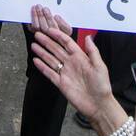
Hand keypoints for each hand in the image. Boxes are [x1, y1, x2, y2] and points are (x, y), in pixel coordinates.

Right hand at [29, 6, 124, 127]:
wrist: (98, 105)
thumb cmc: (102, 86)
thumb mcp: (100, 66)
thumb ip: (92, 51)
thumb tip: (88, 36)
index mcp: (80, 57)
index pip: (67, 43)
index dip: (58, 35)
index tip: (49, 29)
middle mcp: (71, 63)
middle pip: (56, 50)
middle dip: (47, 42)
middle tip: (37, 34)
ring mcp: (65, 73)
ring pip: (51, 60)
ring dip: (42, 52)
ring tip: (33, 45)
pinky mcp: (60, 83)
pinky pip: (49, 73)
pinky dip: (42, 67)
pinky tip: (36, 60)